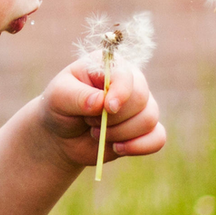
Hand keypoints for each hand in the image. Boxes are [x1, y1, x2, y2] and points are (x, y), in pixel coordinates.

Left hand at [37, 58, 165, 167]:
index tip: (107, 108)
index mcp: (110, 65)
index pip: (128, 75)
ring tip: (96, 133)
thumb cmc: (59, 108)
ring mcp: (140, 106)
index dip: (121, 93)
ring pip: (149, 119)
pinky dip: (139, 147)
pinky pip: (158, 138)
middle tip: (89, 122)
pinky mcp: (145, 130)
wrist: (62, 135)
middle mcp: (130, 82)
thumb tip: (100, 102)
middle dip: (114, 118)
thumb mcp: (58, 97)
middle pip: (141, 99)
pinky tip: (118, 148)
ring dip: (120, 134)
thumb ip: (77, 96)